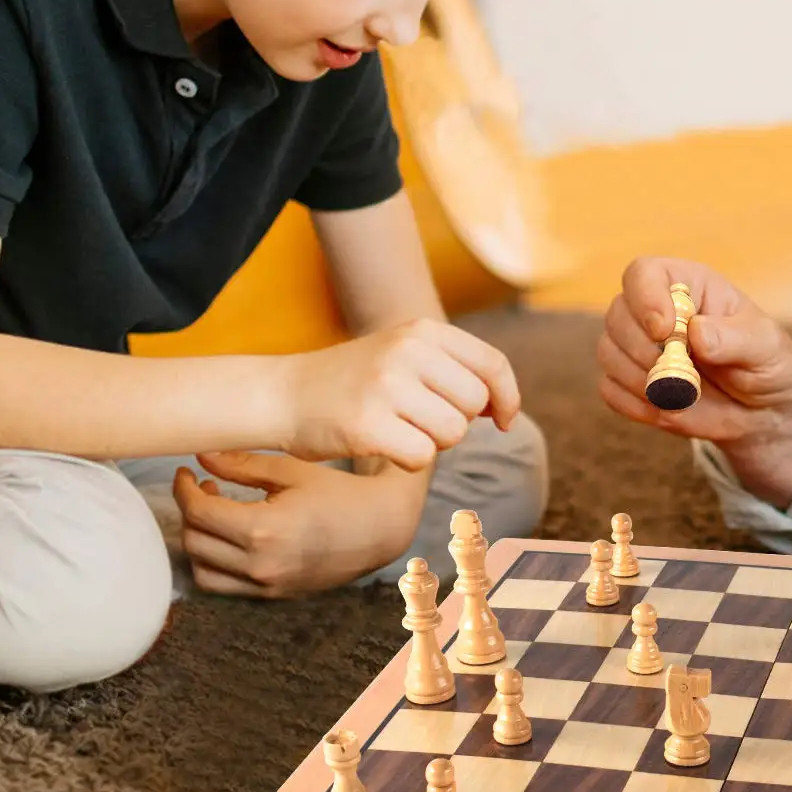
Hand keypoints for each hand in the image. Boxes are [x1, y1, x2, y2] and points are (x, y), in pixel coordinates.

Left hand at [172, 450, 426, 596]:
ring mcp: (267, 585)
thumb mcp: (291, 472)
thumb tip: (201, 456)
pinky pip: (226, 587)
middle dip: (190, 511)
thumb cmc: (339, 493)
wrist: (379, 529)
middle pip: (194, 542)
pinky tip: (232, 537)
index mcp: (264, 530)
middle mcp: (261, 565)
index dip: (184, 489)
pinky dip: (216, 563)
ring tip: (215, 515)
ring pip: (203, 572)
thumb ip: (242, 466)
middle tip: (203, 487)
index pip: (199, 512)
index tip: (187, 473)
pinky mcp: (273, 595)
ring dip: (199, 542)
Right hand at [285, 318, 518, 467]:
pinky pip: (422, 457)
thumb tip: (505, 407)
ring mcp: (386, 387)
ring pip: (453, 433)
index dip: (508, 397)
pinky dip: (409, 461)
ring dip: (433, 442)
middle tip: (422, 420)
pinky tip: (384, 446)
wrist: (283, 394)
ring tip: (399, 429)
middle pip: (475, 404)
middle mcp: (407, 351)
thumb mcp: (404, 354)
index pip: (492, 365)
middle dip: (458, 422)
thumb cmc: (355, 382)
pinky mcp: (368, 425)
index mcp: (422, 330)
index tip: (504, 419)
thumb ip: (455, 370)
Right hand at [598, 256, 791, 504]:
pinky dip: (636, 404)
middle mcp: (654, 310)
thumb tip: (697, 333)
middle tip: (684, 374)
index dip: (646, 298)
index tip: (665, 331)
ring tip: (684, 394)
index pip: (643, 273)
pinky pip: (610, 389)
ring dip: (641, 380)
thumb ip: (735, 338)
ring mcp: (637, 346)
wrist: (762, 412)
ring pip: (608, 351)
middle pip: (617, 313)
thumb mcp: (766, 347)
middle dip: (644, 349)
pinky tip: (669, 408)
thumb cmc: (767, 365)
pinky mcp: (629, 382)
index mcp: (686, 286)